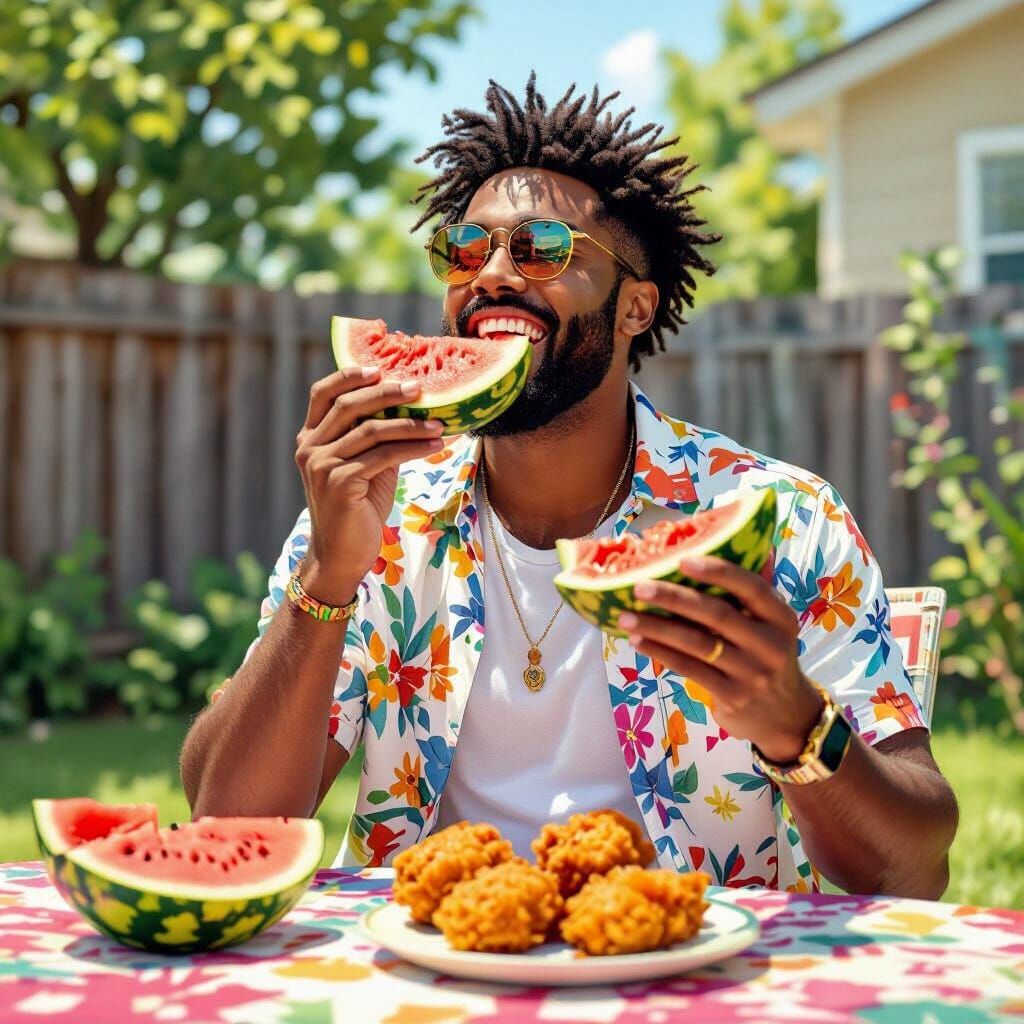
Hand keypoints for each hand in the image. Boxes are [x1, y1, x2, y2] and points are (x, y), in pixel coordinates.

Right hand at [294, 367, 445, 603]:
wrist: (341, 555)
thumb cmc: (357, 508)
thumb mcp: (364, 466)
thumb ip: (375, 437)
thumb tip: (410, 408)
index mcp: (309, 438)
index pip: (323, 393)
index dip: (349, 375)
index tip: (380, 367)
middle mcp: (310, 448)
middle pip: (349, 405)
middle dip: (387, 393)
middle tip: (419, 387)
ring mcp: (321, 465)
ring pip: (370, 430)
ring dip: (409, 424)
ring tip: (439, 422)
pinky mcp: (340, 483)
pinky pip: (382, 456)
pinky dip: (412, 448)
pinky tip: (434, 446)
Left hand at [617, 555, 822, 762]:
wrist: (786, 716)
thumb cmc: (767, 656)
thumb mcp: (772, 624)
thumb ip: (754, 589)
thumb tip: (741, 539)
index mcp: (781, 617)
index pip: (752, 587)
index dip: (718, 572)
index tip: (682, 560)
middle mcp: (771, 644)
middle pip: (717, 615)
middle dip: (674, 598)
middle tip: (638, 587)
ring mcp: (752, 673)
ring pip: (698, 644)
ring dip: (657, 628)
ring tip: (626, 617)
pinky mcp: (733, 696)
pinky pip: (690, 669)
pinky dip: (660, 653)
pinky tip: (637, 642)